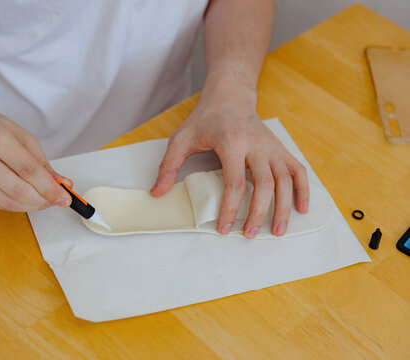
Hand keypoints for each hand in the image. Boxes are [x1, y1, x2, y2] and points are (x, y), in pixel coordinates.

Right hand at [0, 109, 71, 211]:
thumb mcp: (23, 137)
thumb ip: (43, 164)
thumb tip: (63, 184)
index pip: (28, 171)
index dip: (50, 188)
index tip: (65, 197)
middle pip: (19, 191)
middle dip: (43, 200)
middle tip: (57, 200)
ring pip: (9, 203)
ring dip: (32, 205)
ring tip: (44, 199)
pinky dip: (16, 204)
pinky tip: (24, 196)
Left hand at [151, 83, 308, 237]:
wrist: (230, 96)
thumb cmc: (205, 120)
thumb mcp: (181, 139)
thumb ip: (168, 166)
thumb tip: (157, 193)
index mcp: (231, 142)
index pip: (234, 182)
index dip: (229, 208)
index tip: (222, 228)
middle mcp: (256, 144)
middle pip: (264, 184)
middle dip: (258, 213)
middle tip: (248, 234)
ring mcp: (272, 147)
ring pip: (285, 180)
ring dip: (283, 208)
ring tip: (277, 232)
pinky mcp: (281, 149)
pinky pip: (298, 170)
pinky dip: (303, 190)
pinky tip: (301, 209)